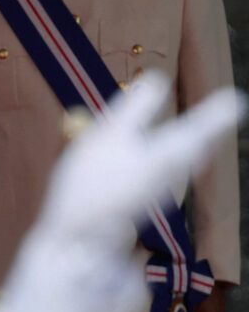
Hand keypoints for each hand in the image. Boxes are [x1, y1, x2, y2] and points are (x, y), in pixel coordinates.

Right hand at [38, 73, 244, 250]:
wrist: (77, 232)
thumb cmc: (91, 181)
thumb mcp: (109, 134)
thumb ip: (137, 107)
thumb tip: (158, 79)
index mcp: (168, 152)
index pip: (201, 126)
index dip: (218, 111)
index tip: (236, 98)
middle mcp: (172, 171)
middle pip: (197, 146)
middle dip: (211, 128)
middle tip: (228, 110)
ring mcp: (159, 188)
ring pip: (187, 161)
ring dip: (198, 143)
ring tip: (206, 132)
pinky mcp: (145, 198)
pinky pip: (172, 172)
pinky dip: (178, 158)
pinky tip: (168, 158)